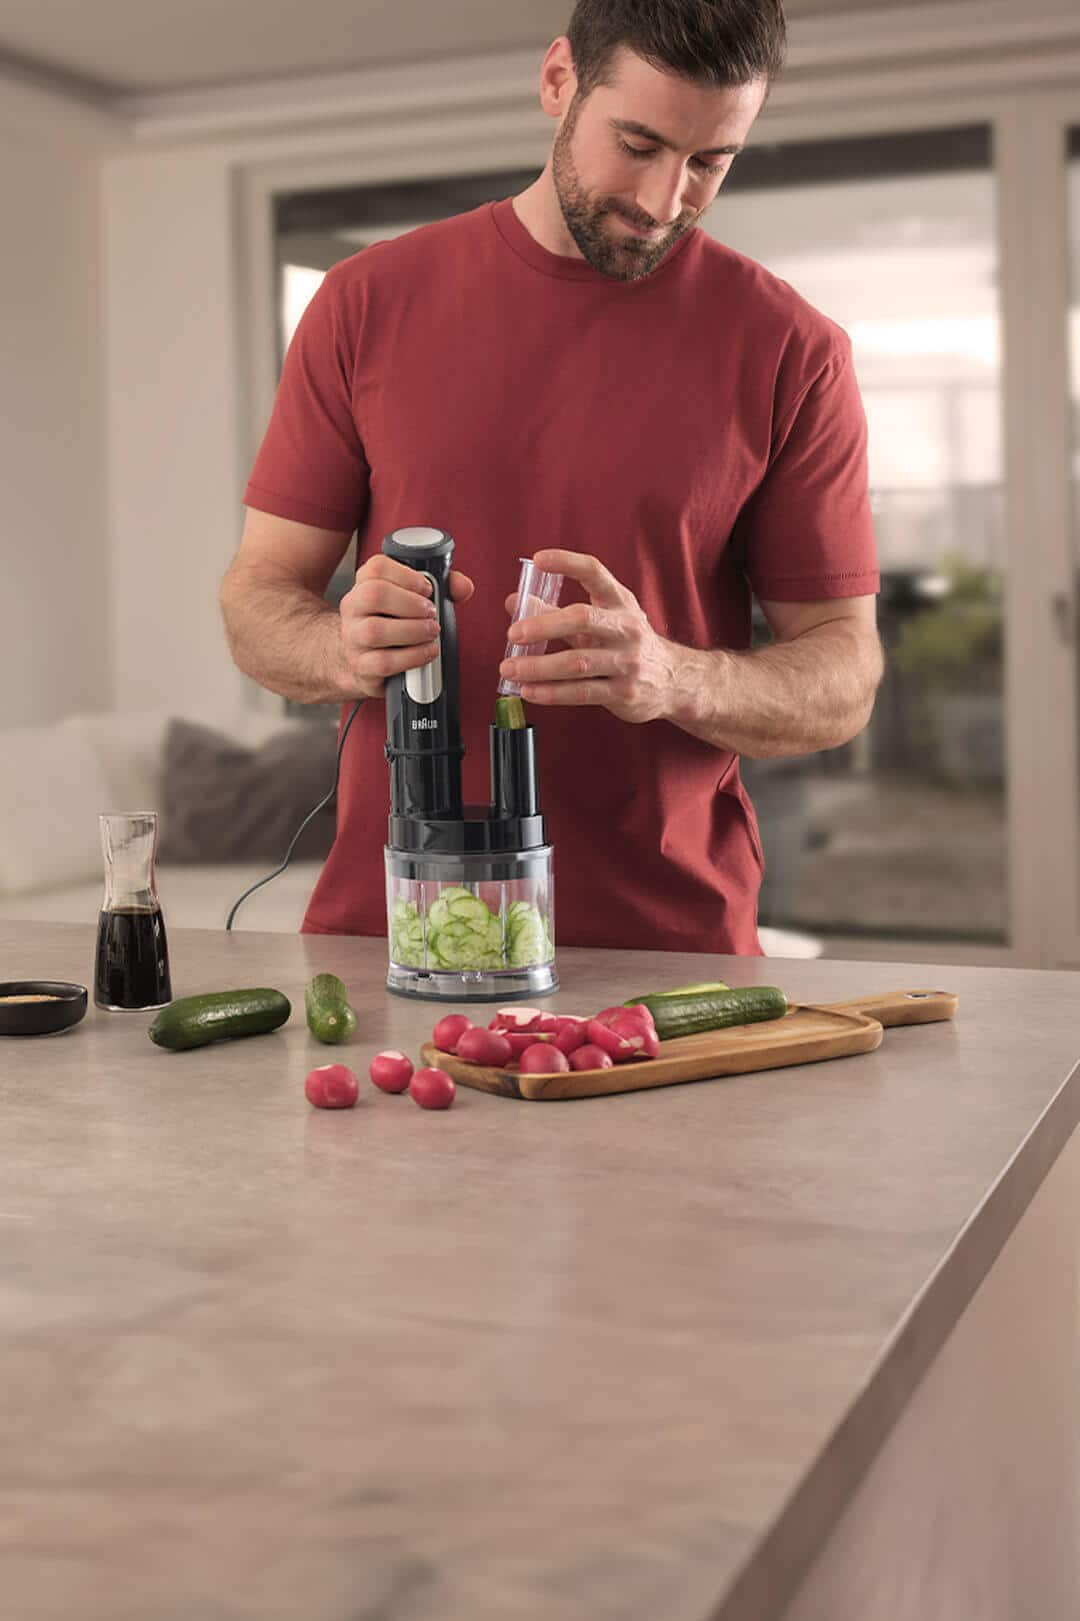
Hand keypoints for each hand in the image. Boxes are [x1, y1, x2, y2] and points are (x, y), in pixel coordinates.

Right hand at [340, 553, 473, 698]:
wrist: (366, 663)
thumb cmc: (395, 626)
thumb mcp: (414, 601)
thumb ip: (443, 588)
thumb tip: (464, 587)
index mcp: (365, 585)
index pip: (376, 567)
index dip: (407, 575)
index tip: (427, 588)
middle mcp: (354, 609)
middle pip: (373, 594)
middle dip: (411, 603)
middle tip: (431, 612)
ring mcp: (353, 638)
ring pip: (375, 630)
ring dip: (413, 630)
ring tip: (432, 632)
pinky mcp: (361, 667)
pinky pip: (383, 662)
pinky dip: (413, 657)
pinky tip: (427, 652)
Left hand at [499, 549, 676, 722]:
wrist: (672, 681)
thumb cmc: (626, 644)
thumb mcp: (600, 620)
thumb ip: (557, 611)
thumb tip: (515, 602)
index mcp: (619, 602)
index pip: (595, 573)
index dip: (567, 563)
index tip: (539, 559)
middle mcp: (626, 628)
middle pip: (582, 619)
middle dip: (544, 625)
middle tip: (513, 633)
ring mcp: (627, 662)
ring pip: (577, 662)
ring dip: (538, 666)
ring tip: (509, 668)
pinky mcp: (623, 692)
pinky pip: (582, 692)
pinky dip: (552, 693)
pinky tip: (529, 691)